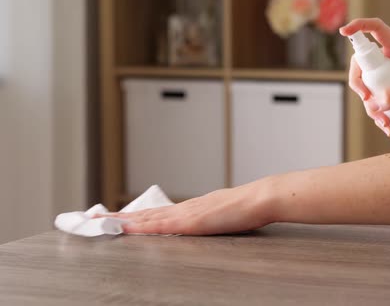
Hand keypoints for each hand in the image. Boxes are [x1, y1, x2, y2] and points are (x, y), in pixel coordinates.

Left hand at [98, 182, 274, 234]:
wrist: (260, 198)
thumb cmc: (247, 208)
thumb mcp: (224, 215)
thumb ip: (210, 219)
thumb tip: (204, 224)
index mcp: (192, 208)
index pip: (157, 213)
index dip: (135, 216)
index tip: (116, 218)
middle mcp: (184, 208)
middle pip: (145, 213)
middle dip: (118, 217)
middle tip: (93, 218)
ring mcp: (187, 213)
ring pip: (147, 218)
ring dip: (122, 220)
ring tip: (99, 222)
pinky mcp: (192, 221)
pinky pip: (160, 225)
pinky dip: (140, 226)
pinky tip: (126, 227)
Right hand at [340, 18, 389, 135]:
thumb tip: (378, 102)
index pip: (377, 29)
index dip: (359, 26)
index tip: (344, 31)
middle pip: (362, 64)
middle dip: (360, 84)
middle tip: (367, 98)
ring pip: (366, 87)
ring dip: (370, 107)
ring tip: (385, 123)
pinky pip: (374, 101)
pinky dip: (377, 115)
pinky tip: (387, 127)